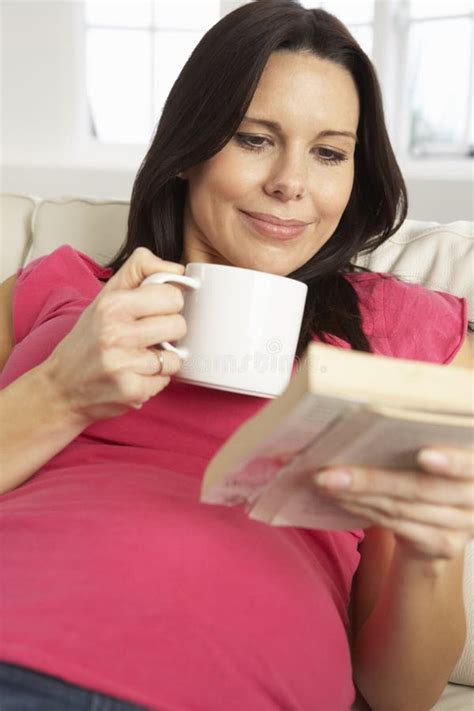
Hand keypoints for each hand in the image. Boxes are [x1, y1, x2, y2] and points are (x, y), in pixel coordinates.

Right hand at [44, 247, 186, 422]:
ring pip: (175, 357)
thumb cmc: (87, 341)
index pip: (172, 295)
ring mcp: (123, 364)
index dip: (168, 304)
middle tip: (148, 336)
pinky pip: (165, 380)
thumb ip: (139, 272)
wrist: (60, 387)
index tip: (155, 310)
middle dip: (168, 332)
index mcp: (112, 305)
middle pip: (179, 325)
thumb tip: (177, 269)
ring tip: (139, 358)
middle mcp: (115, 333)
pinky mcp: (131, 390)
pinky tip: (134, 375)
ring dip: (162, 359)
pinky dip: (154, 380)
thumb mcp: (105, 297)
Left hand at [312, 447, 473, 560]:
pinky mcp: (443, 546)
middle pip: (420, 489)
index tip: (424, 456)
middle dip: (371, 480)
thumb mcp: (436, 451)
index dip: (451, 462)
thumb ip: (415, 440)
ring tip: (326, 483)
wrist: (442, 519)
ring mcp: (462, 525)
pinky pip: (396, 526)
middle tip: (330, 473)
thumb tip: (362, 423)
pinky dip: (363, 511)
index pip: (468, 463)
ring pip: (401, 509)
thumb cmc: (430, 471)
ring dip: (358, 496)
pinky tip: (339, 499)